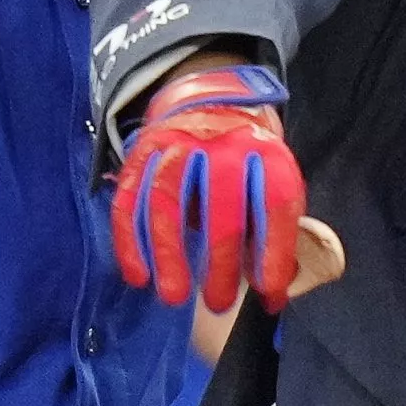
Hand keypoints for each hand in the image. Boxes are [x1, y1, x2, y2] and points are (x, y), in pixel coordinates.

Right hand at [111, 65, 309, 311]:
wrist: (209, 102)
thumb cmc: (247, 161)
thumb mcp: (273, 181)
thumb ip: (275, 230)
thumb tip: (273, 292)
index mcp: (266, 151)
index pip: (275, 201)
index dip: (274, 248)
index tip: (268, 290)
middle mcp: (222, 144)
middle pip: (221, 205)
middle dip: (220, 261)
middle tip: (219, 303)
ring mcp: (177, 146)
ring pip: (167, 201)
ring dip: (169, 254)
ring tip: (174, 297)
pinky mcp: (142, 153)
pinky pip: (130, 200)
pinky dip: (131, 242)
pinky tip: (138, 276)